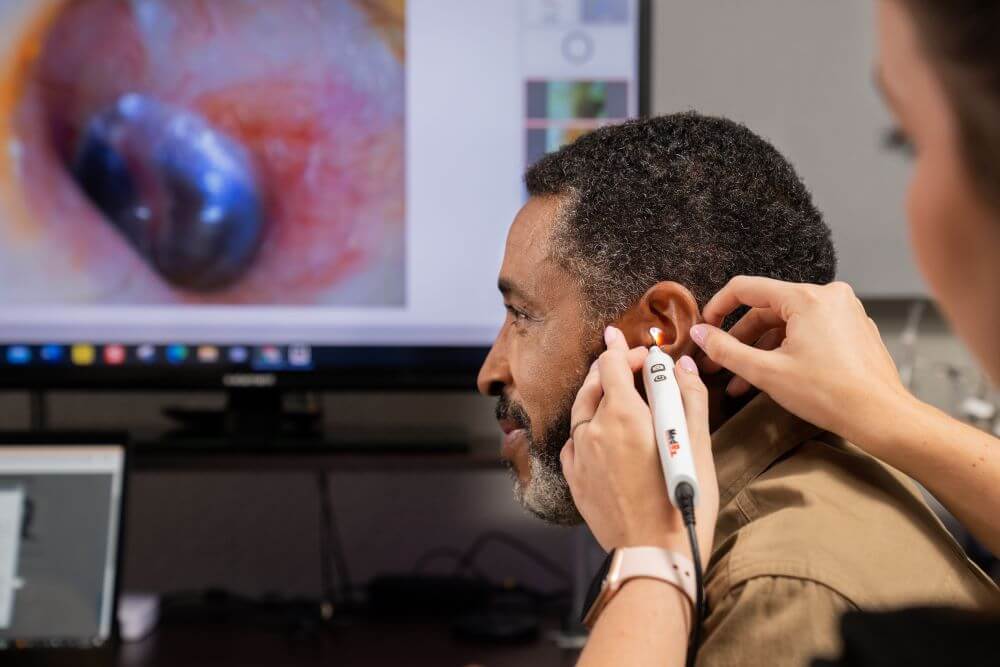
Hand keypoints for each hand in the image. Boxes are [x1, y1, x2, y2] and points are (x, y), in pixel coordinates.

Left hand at [560, 326, 718, 565]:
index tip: (626, 340)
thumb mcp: (697, 446)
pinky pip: (575, 441)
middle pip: (595, 384)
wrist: (653, 554)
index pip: (612, 364)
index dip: (622, 348)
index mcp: (623, 415)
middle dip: (613, 369)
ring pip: (582, 411)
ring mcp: (579, 455)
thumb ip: (689, 397)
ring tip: (617, 394)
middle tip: (633, 367)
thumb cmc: (682, 501)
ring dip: (598, 396)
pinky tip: (602, 434)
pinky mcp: (574, 478)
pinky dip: (588, 428)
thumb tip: (682, 366)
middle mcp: (594, 429)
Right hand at [692, 277, 912, 449]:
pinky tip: (774, 375)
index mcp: (806, 298)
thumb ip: (726, 349)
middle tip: (719, 363)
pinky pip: (810, 331)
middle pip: (768, 310)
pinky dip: (788, 349)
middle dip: (740, 339)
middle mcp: (828, 296)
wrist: (881, 416)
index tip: (705, 327)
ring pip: (788, 323)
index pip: (747, 288)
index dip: (718, 307)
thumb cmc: (830, 395)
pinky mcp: (853, 329)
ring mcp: (845, 312)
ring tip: (742, 381)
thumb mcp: (766, 372)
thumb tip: (701, 334)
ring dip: (762, 349)